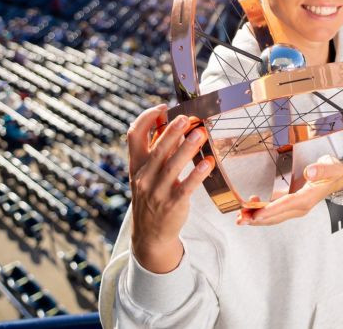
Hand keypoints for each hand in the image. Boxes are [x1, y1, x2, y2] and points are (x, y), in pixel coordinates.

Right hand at [127, 105, 212, 272]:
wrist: (149, 234)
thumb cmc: (152, 195)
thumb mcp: (147, 173)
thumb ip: (158, 150)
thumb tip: (173, 123)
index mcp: (136, 165)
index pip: (134, 135)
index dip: (146, 118)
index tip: (162, 108)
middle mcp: (144, 176)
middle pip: (157, 149)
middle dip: (171, 131)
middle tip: (186, 117)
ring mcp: (157, 191)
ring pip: (172, 166)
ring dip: (187, 148)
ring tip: (201, 133)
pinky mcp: (173, 204)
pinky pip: (186, 187)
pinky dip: (197, 174)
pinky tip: (209, 162)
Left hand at [237, 155, 342, 226]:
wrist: (340, 178)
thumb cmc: (335, 172)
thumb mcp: (331, 167)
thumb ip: (322, 169)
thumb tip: (309, 172)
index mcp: (309, 198)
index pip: (287, 205)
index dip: (270, 210)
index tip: (256, 215)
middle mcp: (301, 206)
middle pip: (277, 216)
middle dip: (257, 219)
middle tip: (240, 219)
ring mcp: (296, 207)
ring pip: (274, 217)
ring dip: (257, 218)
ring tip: (240, 218)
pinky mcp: (292, 205)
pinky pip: (276, 211)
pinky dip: (262, 212)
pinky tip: (251, 208)